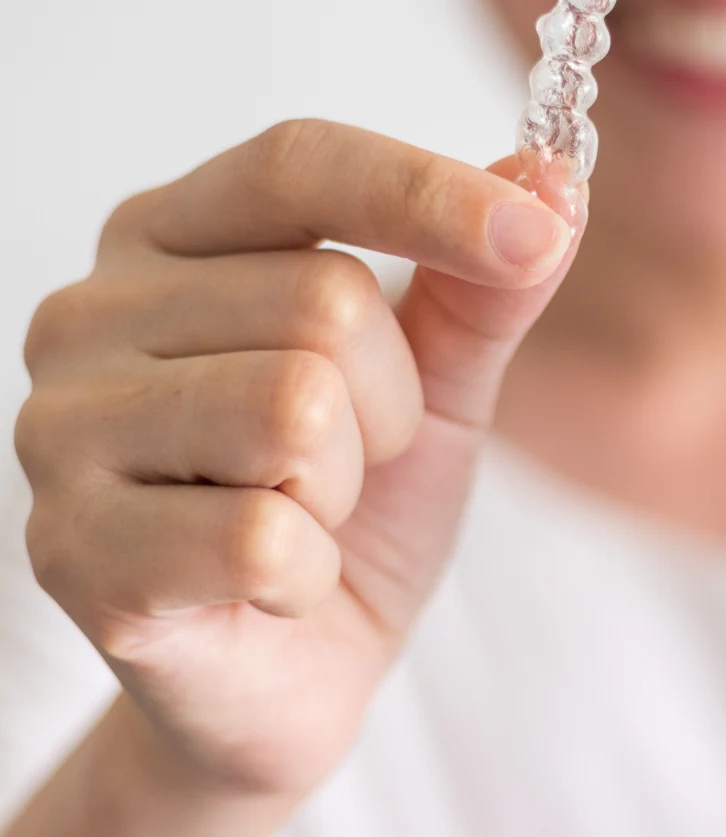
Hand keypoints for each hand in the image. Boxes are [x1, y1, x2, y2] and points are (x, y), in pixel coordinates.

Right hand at [15, 120, 576, 798]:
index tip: (539, 233)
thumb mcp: (438, 383)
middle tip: (354, 460)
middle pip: (320, 300)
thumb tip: (552, 178)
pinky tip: (272, 584)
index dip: (426, 193)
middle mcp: (91, 313)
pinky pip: (261, 534)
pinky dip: (309, 573)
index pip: (299, 164)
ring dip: (346, 484)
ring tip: (306, 512)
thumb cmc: (357, 508)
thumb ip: (484, 285)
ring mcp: (62, 431)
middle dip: (390, 403)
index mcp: (173, 239)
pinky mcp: (72, 552)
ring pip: (292, 409)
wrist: (295, 671)